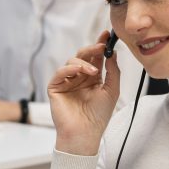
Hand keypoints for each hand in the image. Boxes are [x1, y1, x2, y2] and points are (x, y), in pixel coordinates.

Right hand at [48, 31, 119, 154]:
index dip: (100, 45)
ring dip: (83, 62)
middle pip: (83, 56)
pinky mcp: (55, 88)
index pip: (96, 58)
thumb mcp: (112, 90)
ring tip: (93, 71)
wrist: (85, 133)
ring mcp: (67, 82)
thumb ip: (113, 71)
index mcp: (93, 79)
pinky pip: (60, 73)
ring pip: (72, 62)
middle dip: (92, 49)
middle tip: (101, 45)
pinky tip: (79, 71)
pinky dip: (69, 69)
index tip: (107, 34)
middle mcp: (79, 78)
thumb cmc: (98, 116)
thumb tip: (112, 53)